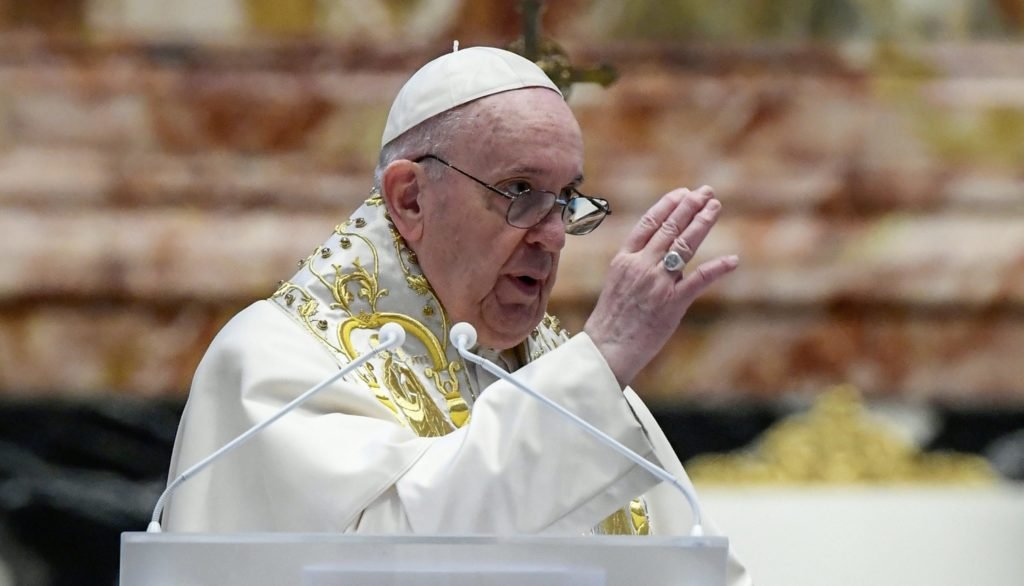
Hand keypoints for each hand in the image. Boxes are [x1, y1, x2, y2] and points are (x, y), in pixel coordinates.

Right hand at [583, 186, 738, 385]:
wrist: (607, 347)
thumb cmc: (611, 319)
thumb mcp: (618, 283)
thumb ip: (637, 265)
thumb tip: (663, 256)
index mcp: (624, 259)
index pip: (648, 223)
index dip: (667, 205)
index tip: (682, 193)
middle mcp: (641, 265)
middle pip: (669, 228)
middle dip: (690, 207)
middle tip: (706, 193)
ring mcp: (657, 282)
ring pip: (684, 245)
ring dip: (702, 223)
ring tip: (715, 207)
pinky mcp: (672, 303)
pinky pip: (699, 280)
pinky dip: (717, 268)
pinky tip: (732, 260)